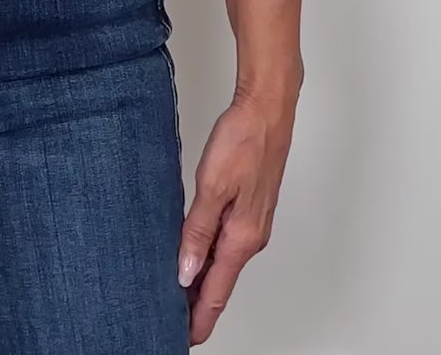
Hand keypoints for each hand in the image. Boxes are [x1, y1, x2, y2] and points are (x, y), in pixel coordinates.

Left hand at [177, 87, 297, 344]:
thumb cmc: (243, 140)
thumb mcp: (211, 187)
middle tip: (172, 319)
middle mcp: (252, 236)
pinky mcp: (251, 207)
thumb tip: (186, 272)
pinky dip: (211, 257)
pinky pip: (228, 243)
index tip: (183, 337)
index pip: (217, 291)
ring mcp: (253, 222)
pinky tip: (196, 254)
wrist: (267, 109)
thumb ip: (197, 231)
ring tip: (179, 294)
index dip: (199, 317)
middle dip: (198, 304)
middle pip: (221, 282)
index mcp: (242, 237)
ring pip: (225, 263)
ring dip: (203, 280)